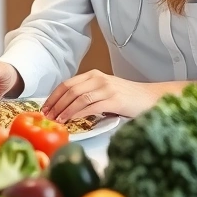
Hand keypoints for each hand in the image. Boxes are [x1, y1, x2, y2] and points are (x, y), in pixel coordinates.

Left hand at [40, 70, 189, 120]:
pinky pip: (91, 106)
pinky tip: (70, 120)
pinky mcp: (114, 100)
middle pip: (69, 90)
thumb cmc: (128, 99)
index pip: (67, 84)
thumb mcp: (106, 92)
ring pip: (78, 98)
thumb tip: (66, 110)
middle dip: (55, 104)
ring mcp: (106, 89)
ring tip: (56, 120)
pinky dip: (77, 114)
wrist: (152, 98)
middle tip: (46, 116)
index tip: (44, 108)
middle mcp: (98, 79)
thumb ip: (89, 96)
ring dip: (64, 110)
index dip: (53, 96)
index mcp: (94, 75)